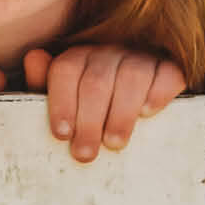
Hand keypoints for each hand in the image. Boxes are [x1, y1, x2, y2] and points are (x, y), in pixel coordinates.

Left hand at [23, 45, 184, 163]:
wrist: (138, 92)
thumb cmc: (91, 101)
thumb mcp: (63, 95)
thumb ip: (43, 82)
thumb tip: (33, 57)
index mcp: (78, 56)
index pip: (65, 71)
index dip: (61, 103)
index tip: (61, 135)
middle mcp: (108, 51)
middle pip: (96, 81)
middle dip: (89, 120)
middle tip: (85, 154)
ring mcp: (141, 56)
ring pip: (131, 76)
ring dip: (121, 113)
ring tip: (114, 143)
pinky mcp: (170, 65)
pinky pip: (167, 73)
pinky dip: (157, 93)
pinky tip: (147, 113)